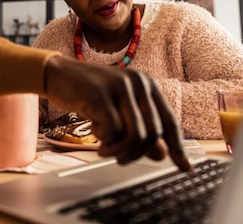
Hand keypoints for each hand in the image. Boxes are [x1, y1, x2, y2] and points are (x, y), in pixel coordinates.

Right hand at [44, 56, 190, 170]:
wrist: (57, 74)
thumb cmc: (89, 92)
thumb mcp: (118, 110)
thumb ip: (141, 130)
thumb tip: (162, 154)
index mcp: (147, 85)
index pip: (170, 121)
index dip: (178, 147)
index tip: (185, 168)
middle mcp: (138, 83)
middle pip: (153, 133)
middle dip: (137, 154)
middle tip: (121, 160)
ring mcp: (120, 87)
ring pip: (136, 135)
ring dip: (120, 151)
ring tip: (105, 150)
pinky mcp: (101, 95)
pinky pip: (113, 131)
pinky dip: (105, 142)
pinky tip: (95, 136)